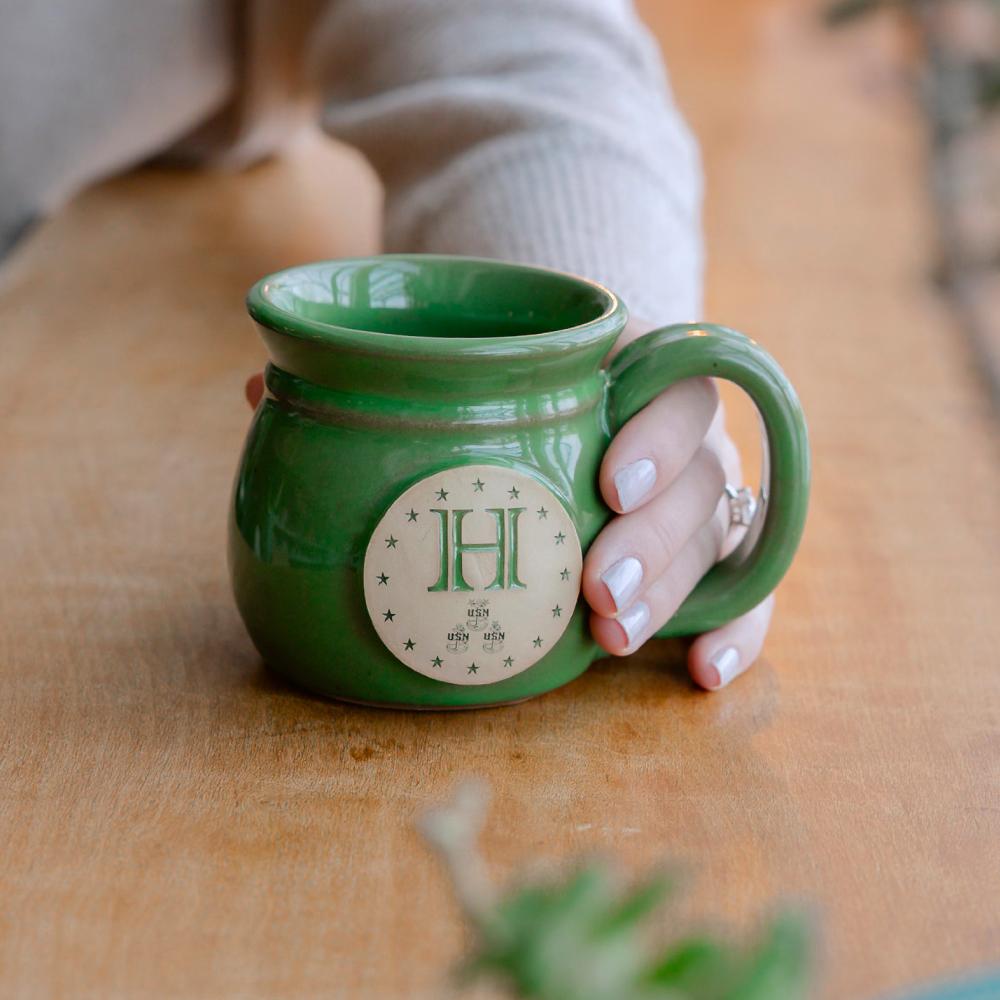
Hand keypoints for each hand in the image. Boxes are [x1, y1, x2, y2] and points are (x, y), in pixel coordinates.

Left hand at [242, 317, 772, 691]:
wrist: (569, 396)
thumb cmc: (511, 386)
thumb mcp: (468, 364)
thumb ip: (383, 374)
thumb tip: (254, 384)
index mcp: (639, 372)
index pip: (681, 387)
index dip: (659, 433)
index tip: (607, 478)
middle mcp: (686, 436)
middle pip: (705, 480)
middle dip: (658, 541)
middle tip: (597, 592)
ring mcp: (700, 496)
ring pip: (720, 542)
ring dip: (676, 595)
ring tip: (614, 640)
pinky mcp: (704, 556)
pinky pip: (745, 592)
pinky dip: (739, 631)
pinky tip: (701, 675)